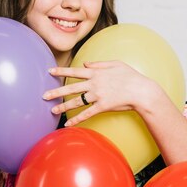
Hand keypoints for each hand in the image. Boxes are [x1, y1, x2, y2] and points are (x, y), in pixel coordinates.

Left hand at [43, 60, 159, 126]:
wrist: (142, 91)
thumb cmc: (131, 76)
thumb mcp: (116, 64)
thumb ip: (99, 63)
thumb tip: (86, 63)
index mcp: (96, 72)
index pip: (75, 71)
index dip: (61, 71)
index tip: (49, 71)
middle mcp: (94, 84)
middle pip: (71, 88)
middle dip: (56, 92)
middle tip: (44, 95)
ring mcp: (98, 95)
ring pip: (76, 102)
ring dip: (63, 106)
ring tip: (53, 110)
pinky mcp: (102, 106)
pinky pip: (86, 114)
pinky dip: (76, 119)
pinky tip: (68, 124)